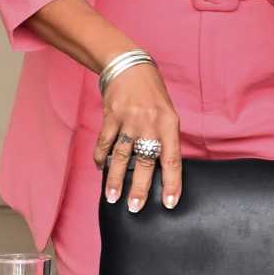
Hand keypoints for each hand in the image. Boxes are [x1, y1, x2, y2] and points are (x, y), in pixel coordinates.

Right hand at [93, 61, 180, 212]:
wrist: (131, 67)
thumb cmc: (153, 94)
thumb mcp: (168, 114)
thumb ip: (165, 138)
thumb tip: (161, 168)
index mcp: (170, 124)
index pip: (173, 159)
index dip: (173, 183)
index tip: (170, 202)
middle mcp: (150, 124)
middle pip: (146, 161)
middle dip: (140, 187)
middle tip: (135, 208)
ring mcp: (129, 120)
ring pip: (121, 156)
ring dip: (116, 178)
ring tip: (113, 197)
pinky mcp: (111, 117)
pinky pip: (105, 142)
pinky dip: (101, 157)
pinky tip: (100, 169)